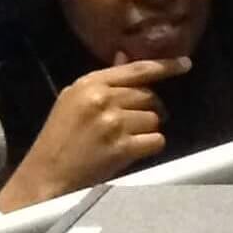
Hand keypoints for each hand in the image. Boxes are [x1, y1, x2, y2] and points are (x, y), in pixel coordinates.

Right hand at [0, 53, 190, 211]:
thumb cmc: (59, 138)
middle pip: (149, 96)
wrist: (47, 175)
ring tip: (125, 139)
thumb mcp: (72, 100)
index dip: (165, 66)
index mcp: (90, 84)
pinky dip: (150, 147)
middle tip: (138, 122)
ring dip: (146, 130)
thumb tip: (125, 57)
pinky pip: (156, 141)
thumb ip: (103, 81)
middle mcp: (103, 99)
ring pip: (154, 119)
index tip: (185, 64)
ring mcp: (114, 123)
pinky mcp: (122, 148)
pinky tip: (133, 151)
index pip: (136, 69)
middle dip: (150, 109)